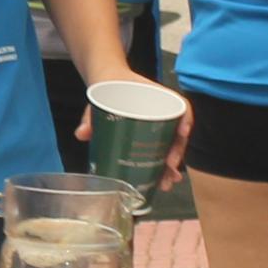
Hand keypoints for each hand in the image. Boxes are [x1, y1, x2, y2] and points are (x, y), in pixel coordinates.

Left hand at [71, 75, 188, 179]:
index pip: (181, 107)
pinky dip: (160, 166)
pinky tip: (159, 180)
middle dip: (176, 156)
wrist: (104, 83)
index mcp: (156, 97)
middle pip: (178, 134)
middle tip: (170, 175)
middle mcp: (162, 112)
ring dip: (170, 167)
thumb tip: (82, 134)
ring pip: (171, 147)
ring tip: (165, 184)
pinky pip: (159, 151)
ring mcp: (157, 126)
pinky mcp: (148, 137)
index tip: (182, 134)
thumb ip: (90, 116)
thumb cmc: (107, 87)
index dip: (186, 121)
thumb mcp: (97, 99)